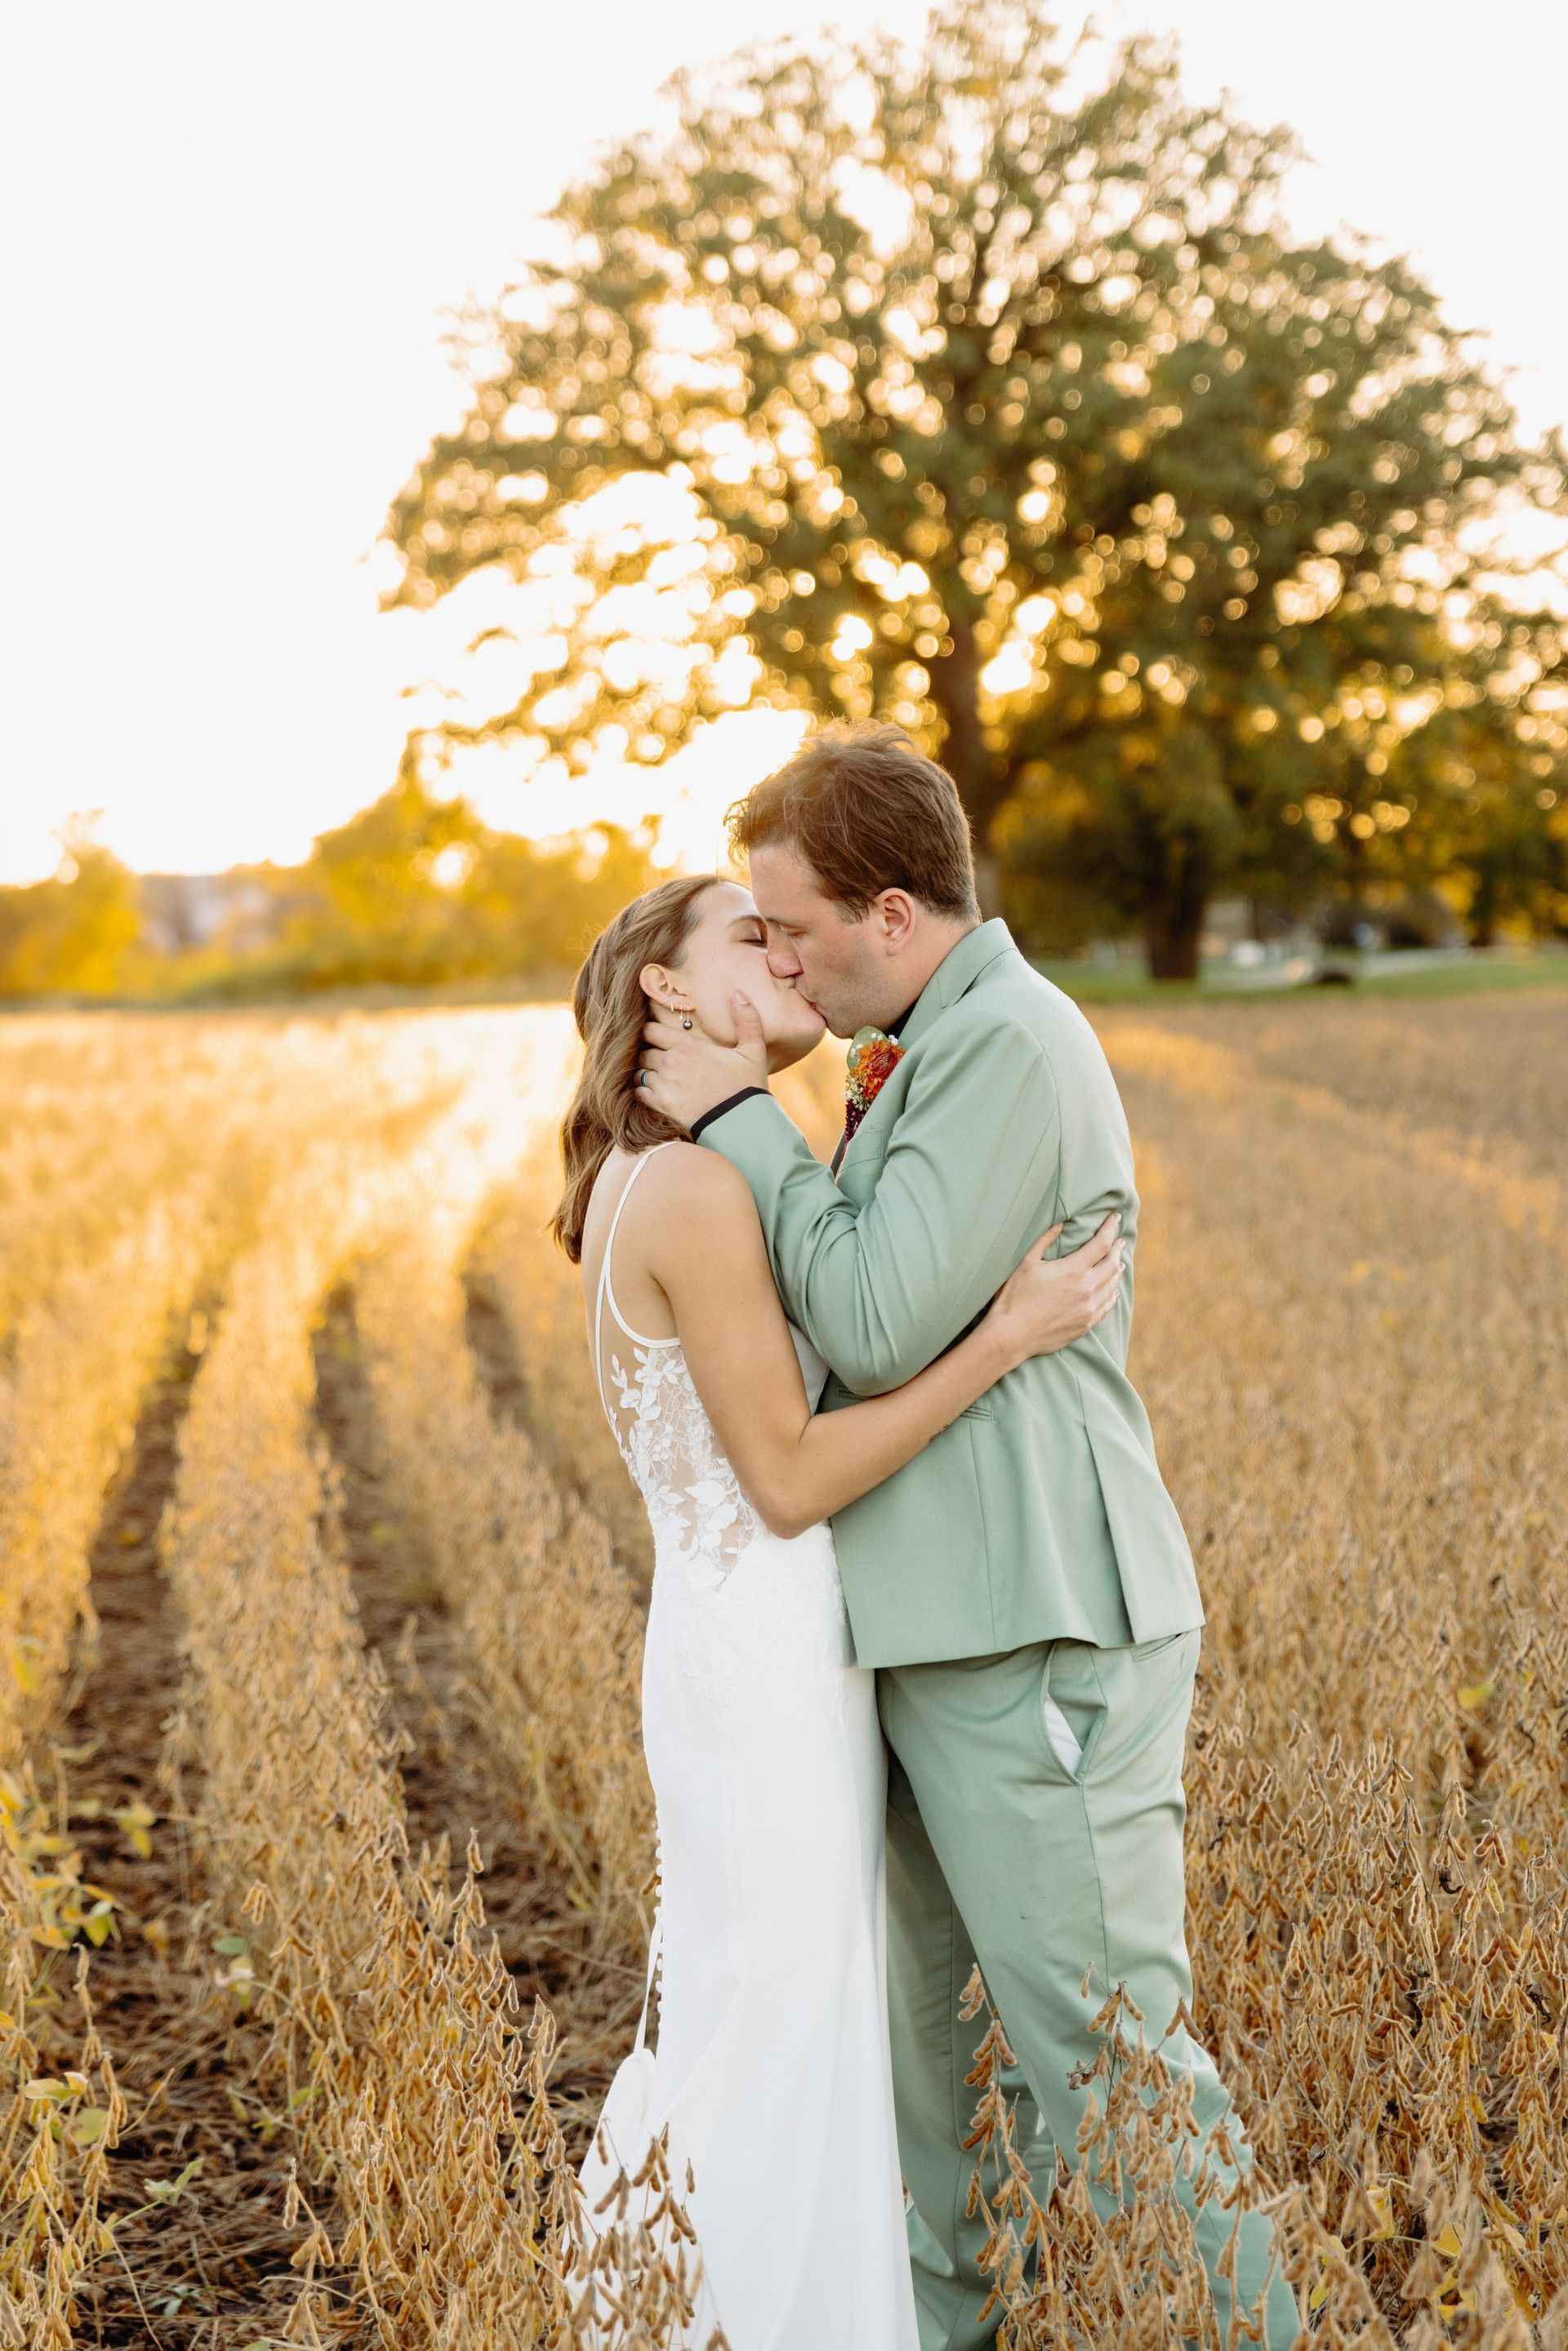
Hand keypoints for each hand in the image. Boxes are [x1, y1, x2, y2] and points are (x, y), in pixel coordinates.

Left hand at [635, 993, 769, 1132]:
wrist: (742, 1122)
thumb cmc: (747, 1086)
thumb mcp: (753, 1050)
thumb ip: (746, 1019)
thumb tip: (737, 993)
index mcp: (688, 1045)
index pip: (650, 1030)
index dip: (650, 1033)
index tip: (656, 1038)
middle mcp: (671, 1061)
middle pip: (643, 1051)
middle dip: (649, 1054)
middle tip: (659, 1060)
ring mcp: (664, 1084)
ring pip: (640, 1072)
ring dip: (646, 1073)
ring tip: (658, 1077)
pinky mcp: (662, 1105)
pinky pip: (639, 1093)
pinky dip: (643, 1092)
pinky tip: (654, 1093)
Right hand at [987, 1212, 1124, 1368]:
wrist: (1012, 1335)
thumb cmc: (1015, 1297)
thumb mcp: (1026, 1263)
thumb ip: (1045, 1240)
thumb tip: (1061, 1223)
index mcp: (1074, 1270)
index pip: (1101, 1244)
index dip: (1110, 1228)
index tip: (1116, 1217)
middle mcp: (1087, 1289)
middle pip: (1112, 1264)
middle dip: (1117, 1249)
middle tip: (1119, 1241)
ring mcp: (1089, 1309)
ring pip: (1112, 1285)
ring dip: (1117, 1271)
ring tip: (1119, 1262)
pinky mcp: (1085, 1324)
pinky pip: (1107, 1307)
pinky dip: (1113, 1295)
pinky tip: (1113, 1292)